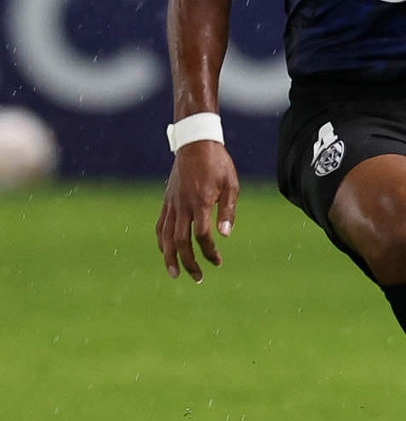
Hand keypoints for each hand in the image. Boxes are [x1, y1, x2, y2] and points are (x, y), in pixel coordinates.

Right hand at [155, 142, 239, 282]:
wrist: (196, 143)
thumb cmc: (218, 163)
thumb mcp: (231, 184)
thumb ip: (228, 211)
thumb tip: (225, 236)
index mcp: (200, 202)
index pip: (201, 236)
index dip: (209, 252)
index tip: (217, 261)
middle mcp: (183, 205)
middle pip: (180, 242)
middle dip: (188, 262)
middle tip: (198, 277)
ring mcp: (172, 203)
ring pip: (165, 236)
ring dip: (169, 257)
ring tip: (175, 274)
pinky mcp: (167, 200)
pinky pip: (160, 225)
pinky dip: (161, 241)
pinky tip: (165, 251)